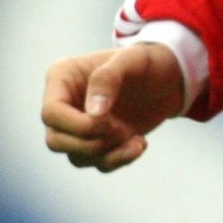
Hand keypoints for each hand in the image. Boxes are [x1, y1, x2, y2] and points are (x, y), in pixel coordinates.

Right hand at [40, 43, 186, 172]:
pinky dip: (119, 159)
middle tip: (122, 130)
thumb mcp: (132, 59)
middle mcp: (65, 104)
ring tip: (135, 139)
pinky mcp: (99, 141)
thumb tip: (93, 114)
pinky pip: (98, 163)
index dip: (78, 125)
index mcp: (63, 78)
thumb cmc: (148, 61)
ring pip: (76, 157)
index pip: (51, 113)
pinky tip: (139, 143)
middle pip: (56, 141)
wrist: (171, 75)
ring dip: (107, 154)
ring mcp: (80, 125)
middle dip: (91, 143)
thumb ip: (108, 78)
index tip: (110, 121)